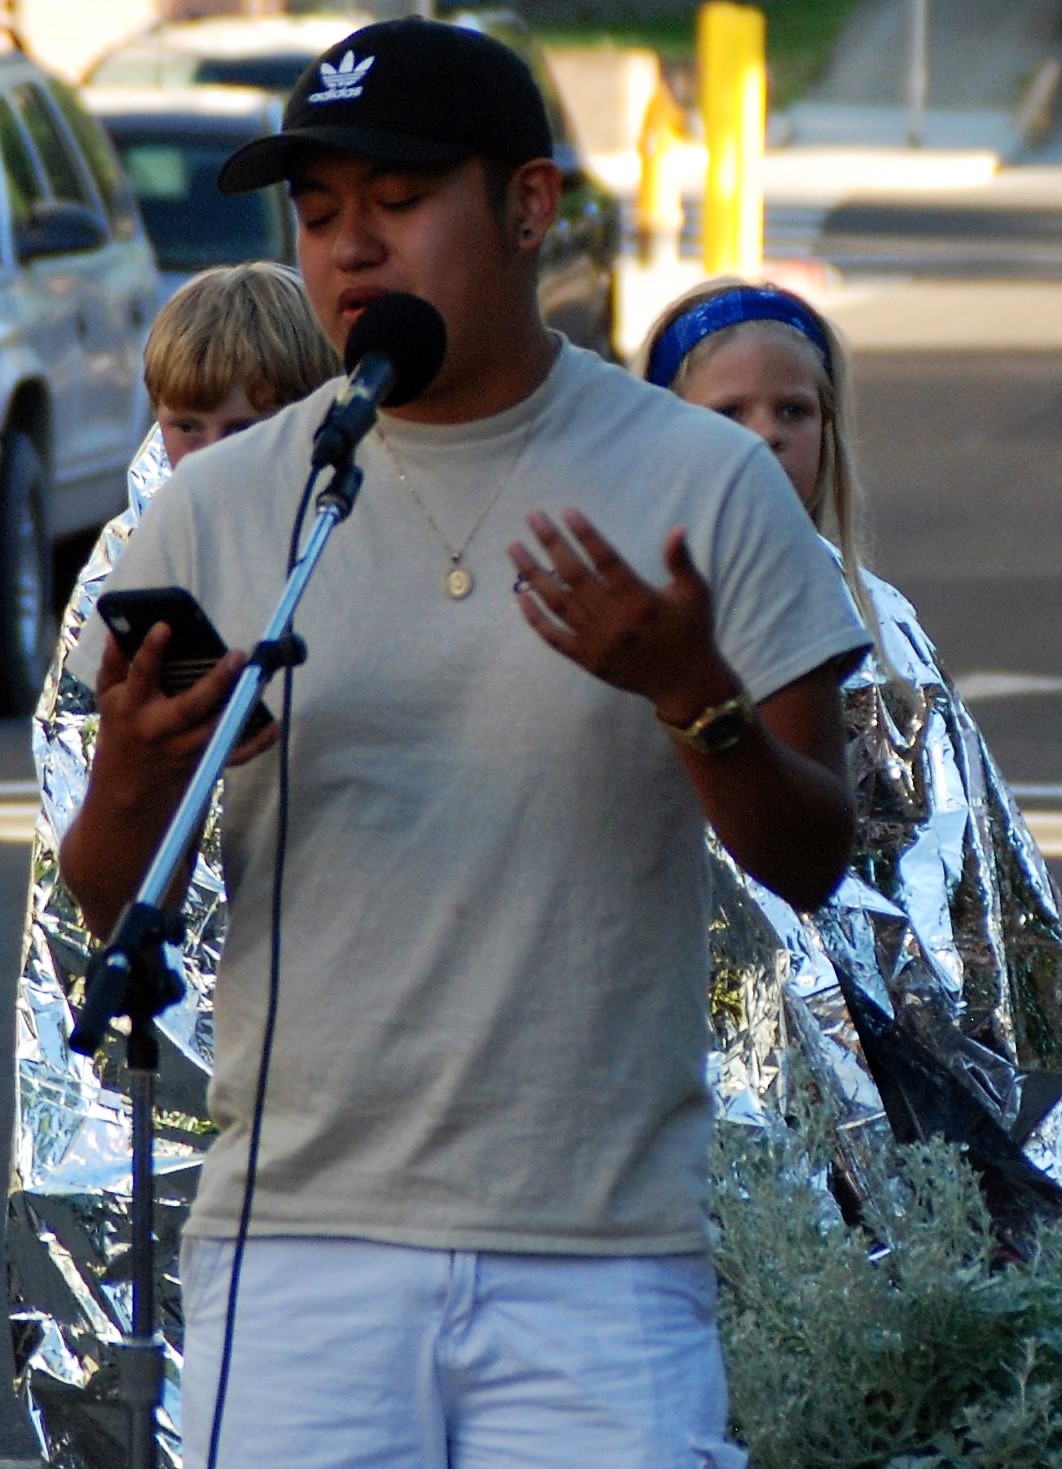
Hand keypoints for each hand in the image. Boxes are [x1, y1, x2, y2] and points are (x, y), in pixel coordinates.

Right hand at [96, 621, 277, 786]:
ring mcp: (184, 748)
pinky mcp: (202, 763)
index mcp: (132, 706)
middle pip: (190, 705)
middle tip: (238, 657)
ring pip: (215, 729)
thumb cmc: (119, 734)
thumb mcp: (108, 699)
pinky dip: (257, 743)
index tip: (165, 626)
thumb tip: (117, 629)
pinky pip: (234, 754)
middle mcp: (160, 728)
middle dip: (216, 682)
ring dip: (239, 706)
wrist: (126, 792)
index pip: (141, 675)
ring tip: (258, 679)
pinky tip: (274, 725)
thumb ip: (114, 664)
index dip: (152, 651)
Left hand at [508, 509, 733, 712]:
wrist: (684, 683)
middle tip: (533, 517)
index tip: (566, 512)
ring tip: (514, 548)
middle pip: (575, 575)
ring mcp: (597, 641)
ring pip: (558, 602)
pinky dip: (536, 618)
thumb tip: (677, 528)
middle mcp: (615, 620)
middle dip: (551, 543)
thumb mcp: (695, 593)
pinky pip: (555, 637)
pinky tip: (521, 596)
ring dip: (533, 574)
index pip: (605, 559)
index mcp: (641, 599)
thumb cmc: (692, 631)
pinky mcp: (587, 660)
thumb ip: (681, 561)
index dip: (585, 534)